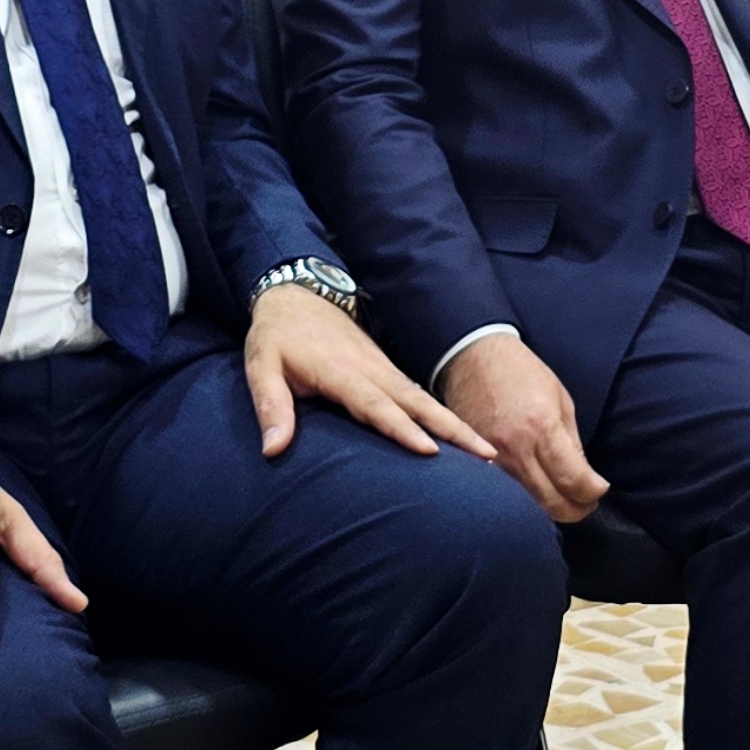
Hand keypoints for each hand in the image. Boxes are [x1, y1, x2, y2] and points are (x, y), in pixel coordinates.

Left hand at [246, 281, 497, 464]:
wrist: (296, 294)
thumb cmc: (277, 336)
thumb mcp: (260, 367)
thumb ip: (270, 406)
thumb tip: (273, 449)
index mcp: (341, 372)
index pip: (375, 404)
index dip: (401, 428)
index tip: (429, 450)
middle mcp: (371, 370)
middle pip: (417, 403)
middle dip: (452, 429)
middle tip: (487, 456)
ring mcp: (383, 368)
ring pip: (424, 400)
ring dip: (456, 424)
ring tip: (488, 453)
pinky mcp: (386, 369)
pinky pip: (419, 395)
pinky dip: (442, 416)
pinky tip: (460, 436)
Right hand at [439, 331, 610, 522]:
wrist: (472, 358)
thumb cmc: (520, 371)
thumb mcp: (560, 398)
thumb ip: (571, 440)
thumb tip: (582, 475)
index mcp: (542, 429)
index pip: (575, 481)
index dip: (594, 492)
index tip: (600, 488)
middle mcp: (517, 450)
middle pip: (553, 505)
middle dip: (577, 510)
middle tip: (586, 501)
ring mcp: (494, 461)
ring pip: (529, 506)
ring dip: (553, 507)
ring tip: (565, 496)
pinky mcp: (477, 463)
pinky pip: (507, 494)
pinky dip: (527, 499)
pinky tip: (537, 489)